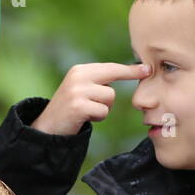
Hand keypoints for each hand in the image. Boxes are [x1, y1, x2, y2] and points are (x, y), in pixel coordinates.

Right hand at [31, 62, 151, 135]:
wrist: (47, 126)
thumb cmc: (70, 108)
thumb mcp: (81, 89)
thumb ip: (99, 81)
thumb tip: (129, 71)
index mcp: (79, 70)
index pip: (109, 67)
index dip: (129, 69)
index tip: (147, 68)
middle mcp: (78, 77)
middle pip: (112, 75)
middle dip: (128, 77)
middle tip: (146, 73)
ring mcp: (77, 91)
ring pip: (109, 97)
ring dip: (104, 108)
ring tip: (89, 111)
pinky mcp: (78, 106)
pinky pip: (103, 111)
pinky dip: (98, 118)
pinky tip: (85, 118)